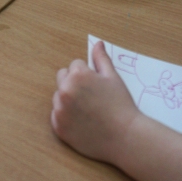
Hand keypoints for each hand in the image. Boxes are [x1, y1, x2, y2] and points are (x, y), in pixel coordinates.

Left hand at [51, 40, 139, 165]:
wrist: (125, 137)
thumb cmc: (120, 105)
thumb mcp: (113, 77)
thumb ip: (101, 58)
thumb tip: (97, 43)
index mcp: (77, 75)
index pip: (75, 65)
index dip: (88, 74)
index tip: (97, 86)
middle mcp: (64, 91)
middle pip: (62, 78)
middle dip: (74, 83)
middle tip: (91, 97)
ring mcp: (59, 110)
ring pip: (58, 96)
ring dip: (68, 100)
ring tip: (88, 110)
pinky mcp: (58, 127)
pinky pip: (56, 115)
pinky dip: (66, 117)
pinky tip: (82, 122)